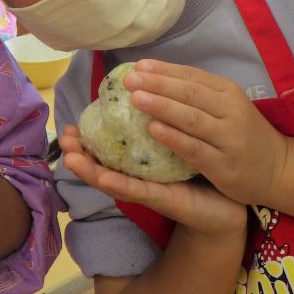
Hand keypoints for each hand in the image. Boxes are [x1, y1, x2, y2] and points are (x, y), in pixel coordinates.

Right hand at [60, 125, 245, 239]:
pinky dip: (121, 184)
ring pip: (112, 178)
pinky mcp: (164, 199)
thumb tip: (147, 90)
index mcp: (139, 160)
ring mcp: (148, 189)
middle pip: (102, 162)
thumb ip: (162, 119)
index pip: (107, 147)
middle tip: (64, 136)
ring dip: (89, 169)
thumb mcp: (180, 138)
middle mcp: (139, 175)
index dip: (86, 137)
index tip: (68, 124)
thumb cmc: (202, 166)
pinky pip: (140, 190)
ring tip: (70, 157)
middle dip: (79, 150)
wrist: (229, 202)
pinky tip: (105, 177)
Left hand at [124, 60, 287, 204]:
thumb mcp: (225, 105)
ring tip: (136, 99)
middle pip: (189, 94)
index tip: (137, 66)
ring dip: (162, 106)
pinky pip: (195, 149)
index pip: (191, 76)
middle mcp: (230, 111)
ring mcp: (229, 138)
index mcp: (227, 92)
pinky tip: (154, 130)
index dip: (164, 70)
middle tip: (129, 80)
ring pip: (191, 119)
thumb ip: (195, 92)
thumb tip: (152, 75)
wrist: (278, 168)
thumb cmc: (240, 132)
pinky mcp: (224, 165)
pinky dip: (174, 138)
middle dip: (157, 85)